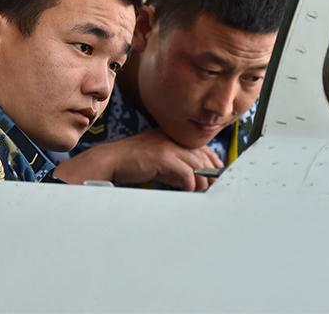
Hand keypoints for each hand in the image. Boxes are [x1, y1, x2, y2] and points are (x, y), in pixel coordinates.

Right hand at [54, 129, 222, 190]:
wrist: (111, 160)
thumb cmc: (132, 163)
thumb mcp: (158, 163)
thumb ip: (175, 170)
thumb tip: (192, 182)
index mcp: (172, 137)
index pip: (201, 147)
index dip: (213, 161)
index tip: (216, 174)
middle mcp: (173, 139)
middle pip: (203, 155)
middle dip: (211, 173)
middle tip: (212, 187)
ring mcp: (168, 147)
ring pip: (197, 164)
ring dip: (202, 181)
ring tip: (201, 191)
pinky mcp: (163, 157)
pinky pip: (186, 172)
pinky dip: (190, 183)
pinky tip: (188, 190)